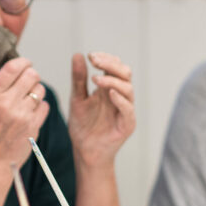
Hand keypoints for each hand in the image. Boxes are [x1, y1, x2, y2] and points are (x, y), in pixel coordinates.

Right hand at [0, 57, 48, 168]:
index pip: (13, 68)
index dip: (22, 61)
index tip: (24, 62)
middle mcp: (8, 104)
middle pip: (32, 75)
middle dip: (31, 74)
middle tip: (27, 78)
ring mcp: (23, 116)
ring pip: (40, 90)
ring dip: (36, 90)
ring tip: (28, 96)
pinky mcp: (34, 126)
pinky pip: (45, 106)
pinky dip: (40, 106)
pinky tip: (30, 110)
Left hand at [67, 52, 134, 166]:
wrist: (84, 150)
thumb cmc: (83, 125)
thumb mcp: (77, 98)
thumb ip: (79, 79)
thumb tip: (78, 55)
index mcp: (109, 88)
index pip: (114, 66)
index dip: (105, 59)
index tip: (90, 56)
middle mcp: (120, 96)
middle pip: (125, 73)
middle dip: (111, 64)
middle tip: (95, 61)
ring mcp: (125, 110)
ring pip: (128, 89)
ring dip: (112, 81)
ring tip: (95, 79)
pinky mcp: (127, 124)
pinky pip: (128, 109)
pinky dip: (120, 100)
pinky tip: (109, 94)